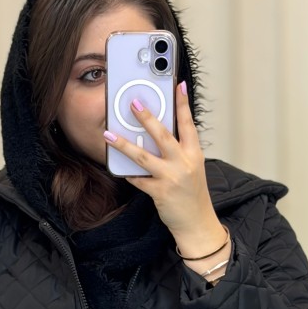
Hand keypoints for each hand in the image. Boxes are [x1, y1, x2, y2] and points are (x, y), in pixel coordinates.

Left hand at [103, 82, 227, 257]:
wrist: (198, 224)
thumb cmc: (193, 196)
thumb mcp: (193, 169)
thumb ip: (180, 152)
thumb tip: (158, 136)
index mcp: (194, 154)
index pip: (188, 124)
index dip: (183, 104)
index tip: (178, 85)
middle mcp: (184, 163)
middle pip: (163, 135)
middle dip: (147, 117)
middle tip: (133, 103)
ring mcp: (171, 178)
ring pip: (144, 156)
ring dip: (124, 144)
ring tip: (109, 134)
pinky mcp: (159, 192)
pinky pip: (138, 180)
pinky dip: (128, 174)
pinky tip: (118, 168)